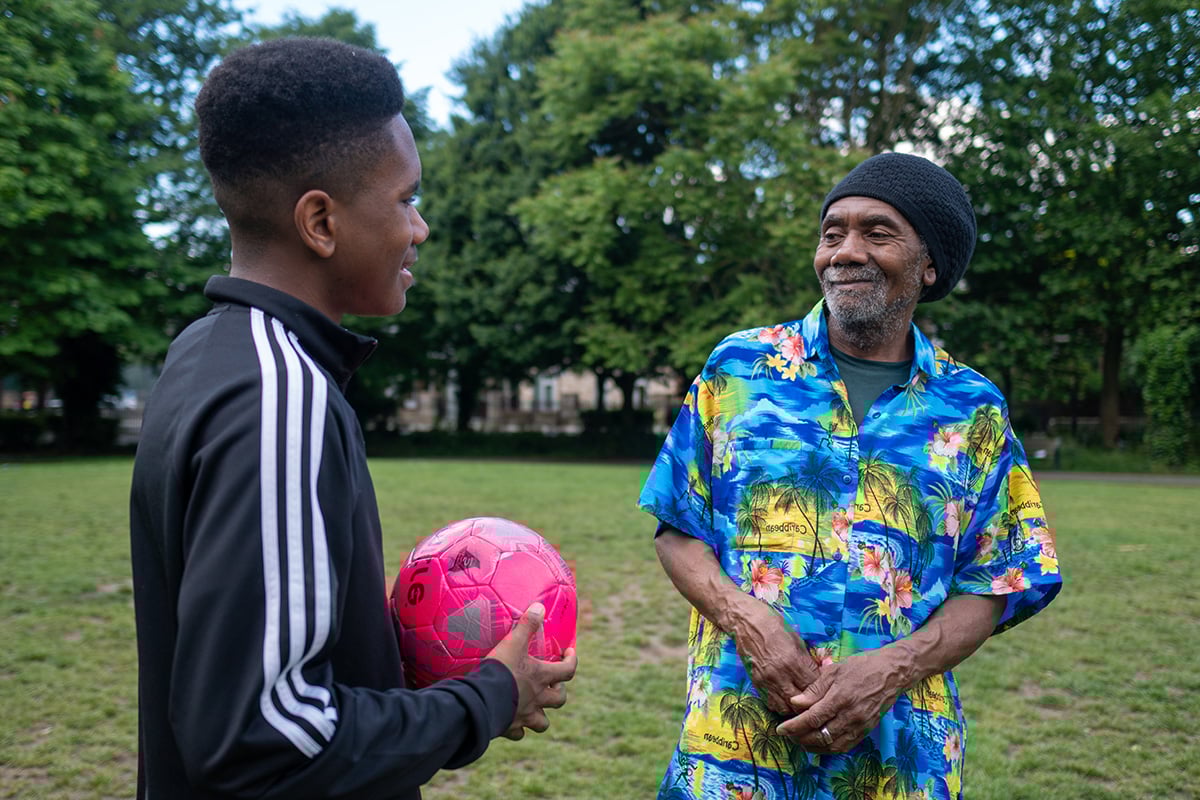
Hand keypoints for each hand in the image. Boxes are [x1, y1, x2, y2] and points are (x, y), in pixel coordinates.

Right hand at [485, 602, 577, 739]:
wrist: (481, 700)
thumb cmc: (500, 670)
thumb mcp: (513, 642)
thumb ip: (526, 624)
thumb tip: (539, 605)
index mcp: (541, 678)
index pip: (568, 670)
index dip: (572, 661)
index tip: (569, 653)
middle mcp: (538, 699)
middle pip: (560, 700)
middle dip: (559, 692)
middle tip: (553, 684)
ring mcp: (525, 716)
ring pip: (543, 722)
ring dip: (542, 716)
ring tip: (536, 707)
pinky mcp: (509, 727)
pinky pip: (519, 733)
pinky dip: (518, 729)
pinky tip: (513, 722)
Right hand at [727, 597, 819, 714]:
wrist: (747, 623)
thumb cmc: (775, 627)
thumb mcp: (797, 641)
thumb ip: (807, 661)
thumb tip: (819, 675)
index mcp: (793, 661)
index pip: (813, 685)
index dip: (820, 688)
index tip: (822, 687)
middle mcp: (780, 674)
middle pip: (801, 701)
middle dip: (810, 701)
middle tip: (814, 698)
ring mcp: (767, 681)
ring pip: (786, 707)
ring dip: (795, 706)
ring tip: (800, 701)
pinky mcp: (757, 683)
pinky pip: (771, 703)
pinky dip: (781, 705)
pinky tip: (786, 699)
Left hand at [774, 650, 903, 752]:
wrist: (892, 673)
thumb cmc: (862, 667)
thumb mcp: (834, 671)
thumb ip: (814, 690)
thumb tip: (795, 703)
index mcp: (840, 698)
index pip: (812, 719)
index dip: (793, 726)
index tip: (780, 729)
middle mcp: (850, 716)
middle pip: (820, 736)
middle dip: (800, 739)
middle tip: (788, 735)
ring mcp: (860, 726)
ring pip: (832, 746)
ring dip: (813, 747)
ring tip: (800, 741)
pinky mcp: (866, 731)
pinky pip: (845, 746)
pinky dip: (830, 748)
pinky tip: (819, 744)